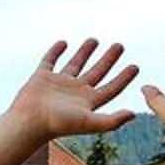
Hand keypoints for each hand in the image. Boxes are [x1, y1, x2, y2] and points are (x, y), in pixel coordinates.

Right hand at [6, 36, 138, 140]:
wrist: (28, 122)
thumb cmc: (58, 124)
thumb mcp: (89, 122)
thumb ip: (112, 121)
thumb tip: (134, 114)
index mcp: (88, 102)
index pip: (111, 87)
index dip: (124, 78)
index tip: (135, 66)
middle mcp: (75, 92)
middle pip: (97, 72)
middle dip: (108, 59)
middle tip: (120, 46)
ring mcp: (58, 84)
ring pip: (75, 64)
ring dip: (85, 52)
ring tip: (94, 40)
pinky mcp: (41, 78)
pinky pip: (50, 61)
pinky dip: (55, 52)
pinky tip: (63, 43)